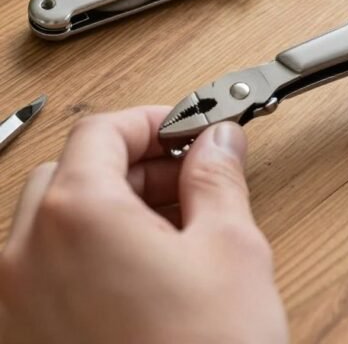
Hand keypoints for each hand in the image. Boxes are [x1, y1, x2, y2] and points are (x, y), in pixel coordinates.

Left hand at [0, 108, 287, 343]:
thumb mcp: (230, 251)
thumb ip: (217, 178)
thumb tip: (217, 141)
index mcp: (75, 216)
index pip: (101, 129)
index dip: (150, 122)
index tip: (186, 130)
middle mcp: (25, 257)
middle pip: (72, 171)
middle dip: (133, 167)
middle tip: (188, 179)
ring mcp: (15, 306)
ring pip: (53, 223)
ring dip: (109, 210)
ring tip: (172, 233)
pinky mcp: (25, 340)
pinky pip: (44, 273)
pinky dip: (86, 255)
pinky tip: (142, 278)